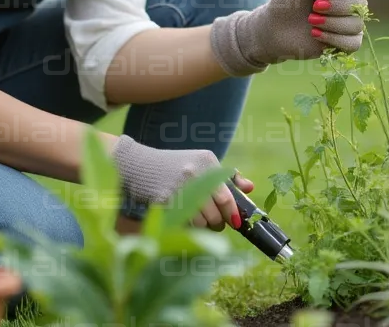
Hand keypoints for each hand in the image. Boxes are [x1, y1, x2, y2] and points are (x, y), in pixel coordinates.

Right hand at [111, 134, 247, 230]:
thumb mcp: (202, 163)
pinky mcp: (163, 200)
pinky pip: (184, 223)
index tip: (236, 222)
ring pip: (200, 222)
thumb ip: (228, 176)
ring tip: (199, 219)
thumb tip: (250, 188)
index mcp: (207, 161)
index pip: (226, 197)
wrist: (139, 164)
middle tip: (217, 223)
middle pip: (215, 214)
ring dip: (203, 227)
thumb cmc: (176, 165)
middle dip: (219, 223)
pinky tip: (185, 217)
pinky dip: (188, 226)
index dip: (233, 214)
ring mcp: (177, 188)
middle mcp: (193, 173)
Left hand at [210, 0, 373, 75]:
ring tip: (311, 20)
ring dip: (331, 23)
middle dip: (337, 6)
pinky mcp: (343, 44)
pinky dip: (334, 39)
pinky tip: (315, 35)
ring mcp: (348, 25)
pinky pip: (354, 43)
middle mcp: (350, 4)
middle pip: (361, 4)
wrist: (273, 27)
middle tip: (314, 6)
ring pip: (357, 25)